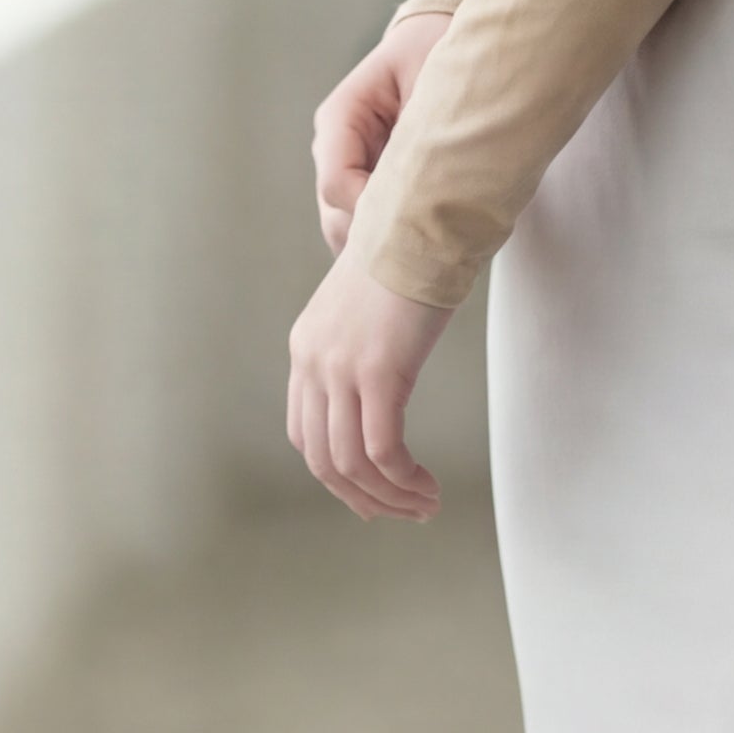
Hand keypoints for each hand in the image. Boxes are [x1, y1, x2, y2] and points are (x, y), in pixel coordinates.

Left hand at [287, 242, 448, 522]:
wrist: (422, 220)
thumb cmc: (410, 254)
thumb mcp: (371, 306)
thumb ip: (365, 342)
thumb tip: (389, 370)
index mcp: (307, 347)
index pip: (306, 432)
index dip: (335, 474)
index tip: (371, 493)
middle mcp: (314, 362)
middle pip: (322, 458)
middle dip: (362, 497)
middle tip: (401, 511)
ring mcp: (341, 369)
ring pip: (351, 464)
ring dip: (389, 496)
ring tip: (423, 504)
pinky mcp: (377, 372)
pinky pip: (383, 450)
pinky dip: (404, 479)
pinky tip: (427, 485)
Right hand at [312, 13, 444, 251]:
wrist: (438, 42)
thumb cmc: (434, 51)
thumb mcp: (430, 77)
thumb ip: (419, 124)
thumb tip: (426, 178)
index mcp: (340, 117)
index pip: (336, 184)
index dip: (371, 210)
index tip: (420, 216)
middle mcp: (334, 148)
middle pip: (336, 217)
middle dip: (379, 236)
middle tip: (430, 242)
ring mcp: (347, 170)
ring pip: (347, 231)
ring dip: (385, 242)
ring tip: (432, 242)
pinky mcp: (364, 186)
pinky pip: (366, 229)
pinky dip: (392, 239)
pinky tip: (428, 237)